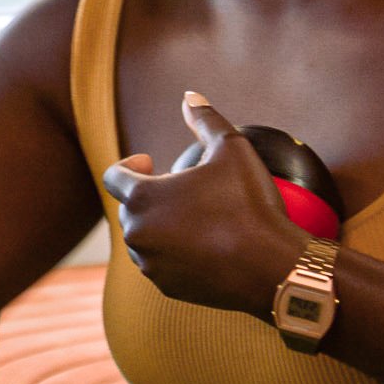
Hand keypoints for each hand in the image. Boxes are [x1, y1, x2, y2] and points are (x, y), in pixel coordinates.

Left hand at [98, 91, 297, 312]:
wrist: (270, 267)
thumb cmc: (248, 204)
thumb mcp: (232, 148)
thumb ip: (205, 119)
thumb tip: (190, 97)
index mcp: (142, 198)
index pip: (113, 176)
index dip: (129, 165)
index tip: (151, 162)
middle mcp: (137, 234)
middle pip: (129, 208)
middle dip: (149, 195)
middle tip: (180, 189)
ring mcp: (151, 265)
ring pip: (143, 238)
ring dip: (159, 225)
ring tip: (191, 216)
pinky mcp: (168, 287)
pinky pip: (160, 264)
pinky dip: (173, 252)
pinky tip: (201, 244)